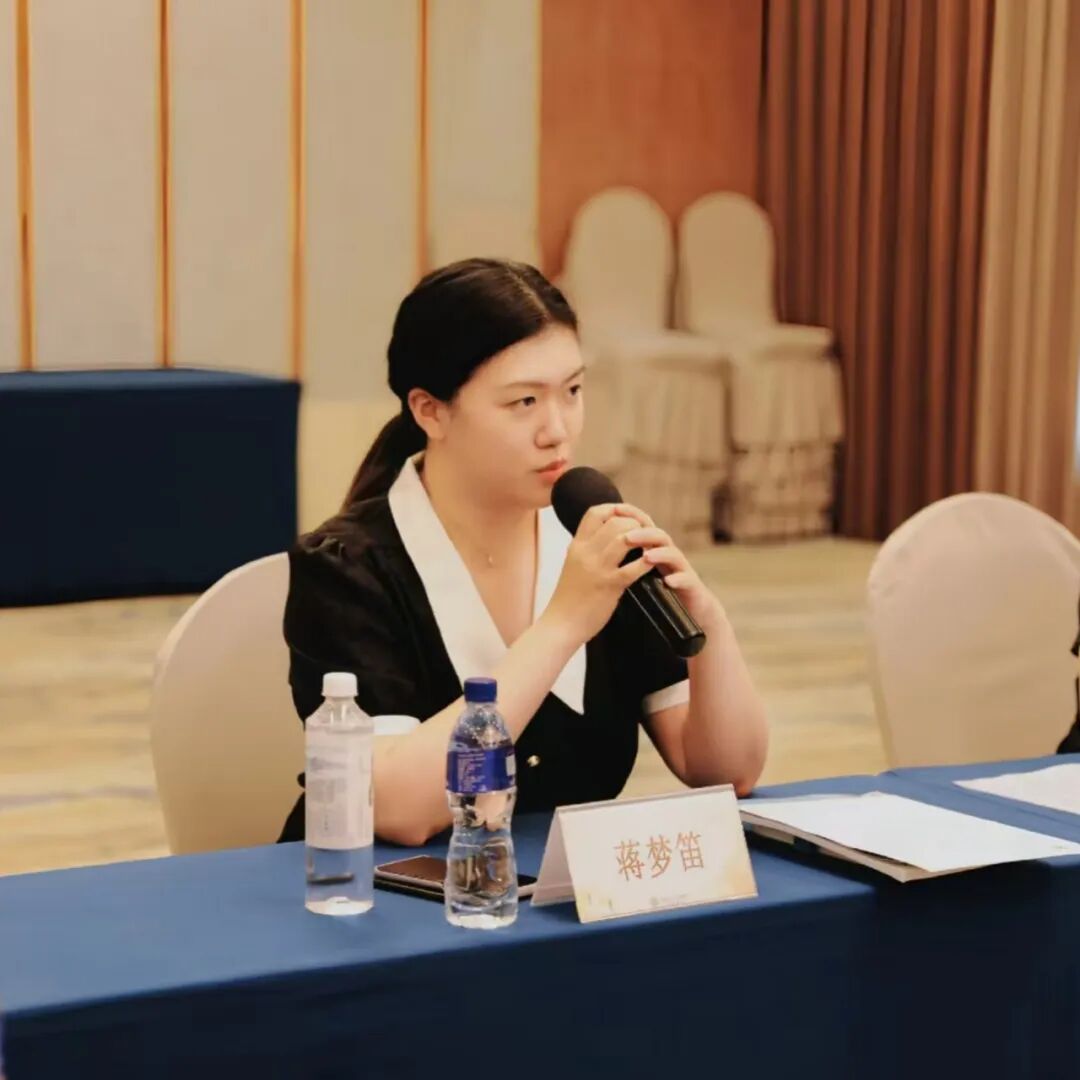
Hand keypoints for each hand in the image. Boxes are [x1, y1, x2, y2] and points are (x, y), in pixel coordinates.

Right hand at [543, 503, 653, 643]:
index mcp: (577, 546)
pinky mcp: (609, 586)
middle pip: (615, 522)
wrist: (560, 624)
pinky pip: (633, 568)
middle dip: (634, 525)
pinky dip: (646, 563)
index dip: (613, 509)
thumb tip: (603, 540)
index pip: (594, 513)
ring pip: (625, 538)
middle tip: (644, 535)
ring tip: (651, 547)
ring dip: (643, 540)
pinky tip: (653, 564)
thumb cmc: (568, 598)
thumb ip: (586, 551)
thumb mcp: (573, 566)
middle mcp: (586, 552)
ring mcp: (597, 568)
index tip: (625, 516)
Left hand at [620, 514, 724, 632]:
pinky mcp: (691, 586)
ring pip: (673, 554)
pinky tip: (668, 582)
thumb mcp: (641, 571)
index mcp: (653, 549)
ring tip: (647, 556)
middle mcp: (668, 554)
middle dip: (643, 533)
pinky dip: (678, 579)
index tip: (614, 509)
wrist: (690, 610)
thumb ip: (625, 558)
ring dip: (660, 553)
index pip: (643, 525)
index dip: (631, 515)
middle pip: (657, 536)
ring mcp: (681, 569)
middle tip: (627, 537)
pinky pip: (686, 580)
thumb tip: (597, 547)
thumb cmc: (659, 590)